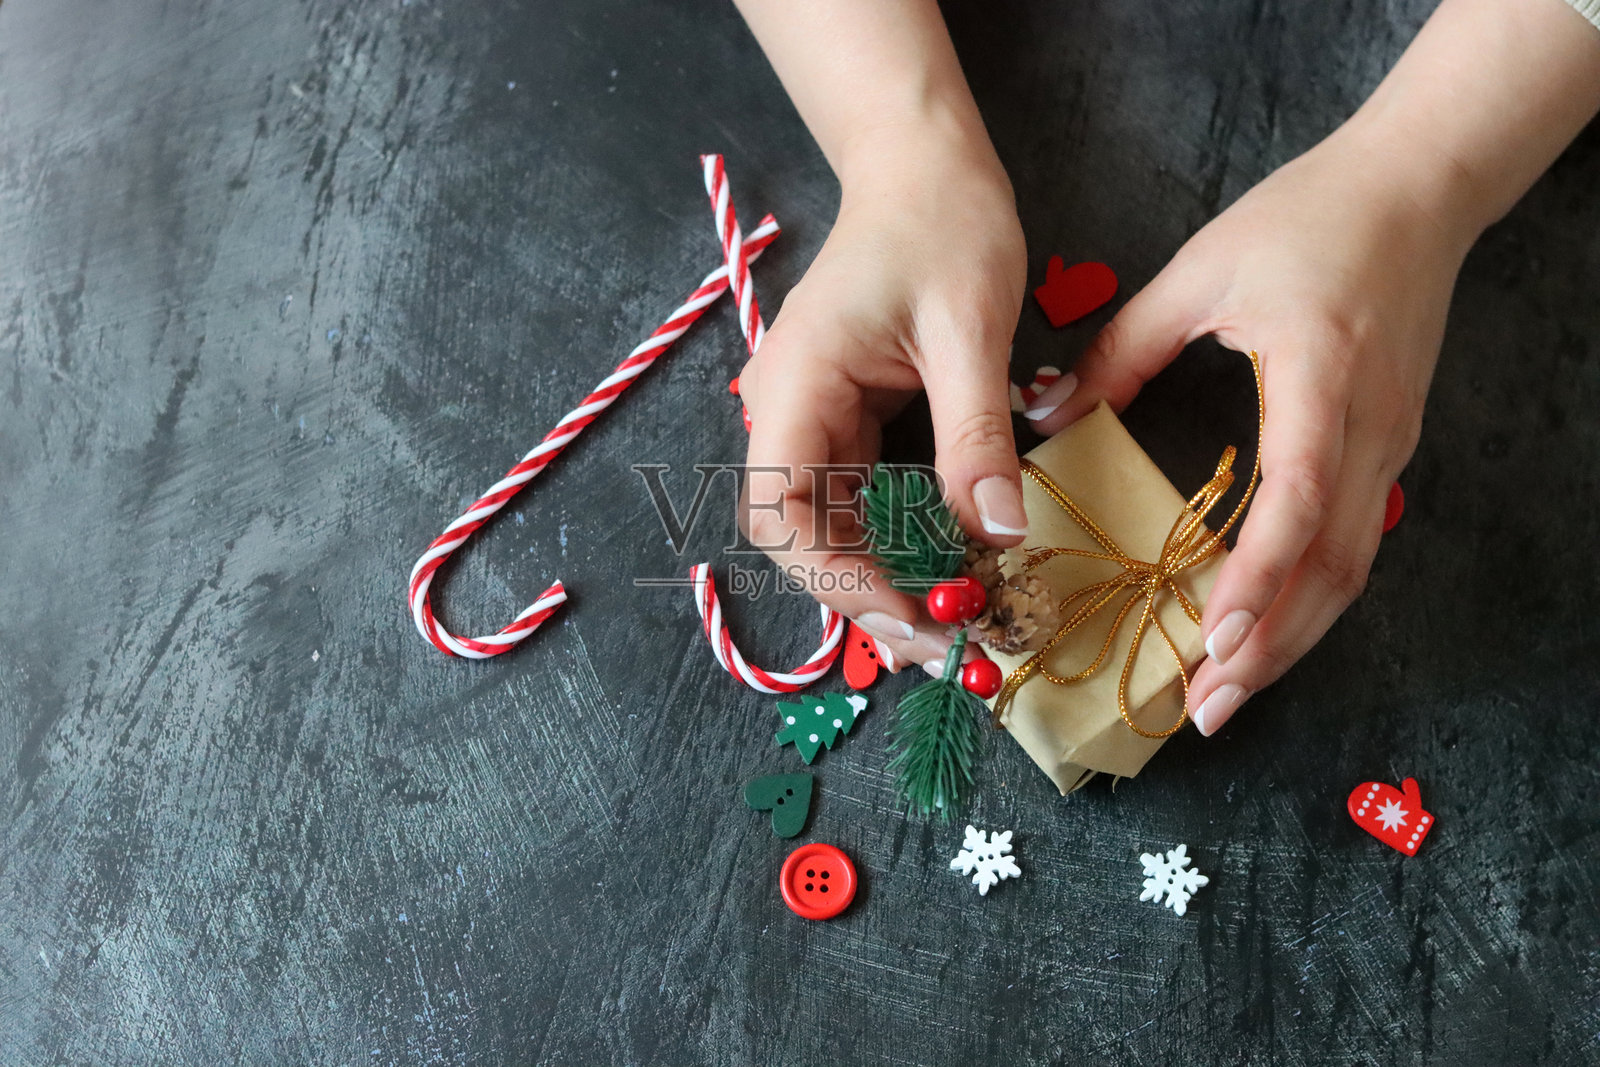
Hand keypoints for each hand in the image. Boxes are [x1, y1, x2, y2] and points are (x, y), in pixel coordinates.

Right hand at [738, 129, 1027, 673]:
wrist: (923, 166)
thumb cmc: (941, 224)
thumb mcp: (970, 330)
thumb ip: (975, 435)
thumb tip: (996, 535)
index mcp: (795, 386)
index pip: (784, 515)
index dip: (840, 580)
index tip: (914, 617)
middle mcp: (788, 411)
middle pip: (804, 535)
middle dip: (870, 596)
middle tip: (947, 648)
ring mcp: (813, 418)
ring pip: (833, 526)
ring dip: (889, 578)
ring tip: (955, 625)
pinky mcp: (846, 420)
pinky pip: (863, 498)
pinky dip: (904, 540)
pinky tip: (949, 569)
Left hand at [1025, 121, 1479, 732]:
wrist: (1418, 187)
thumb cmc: (1306, 217)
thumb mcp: (1202, 272)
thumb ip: (1124, 347)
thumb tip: (1048, 410)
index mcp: (1319, 379)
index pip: (1296, 503)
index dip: (1257, 581)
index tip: (1214, 640)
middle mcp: (1369, 427)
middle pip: (1334, 567)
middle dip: (1272, 647)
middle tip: (1208, 707)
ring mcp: (1391, 442)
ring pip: (1353, 568)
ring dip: (1294, 638)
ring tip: (1230, 691)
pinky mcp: (1391, 445)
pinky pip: (1356, 540)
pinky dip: (1310, 596)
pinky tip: (1267, 627)